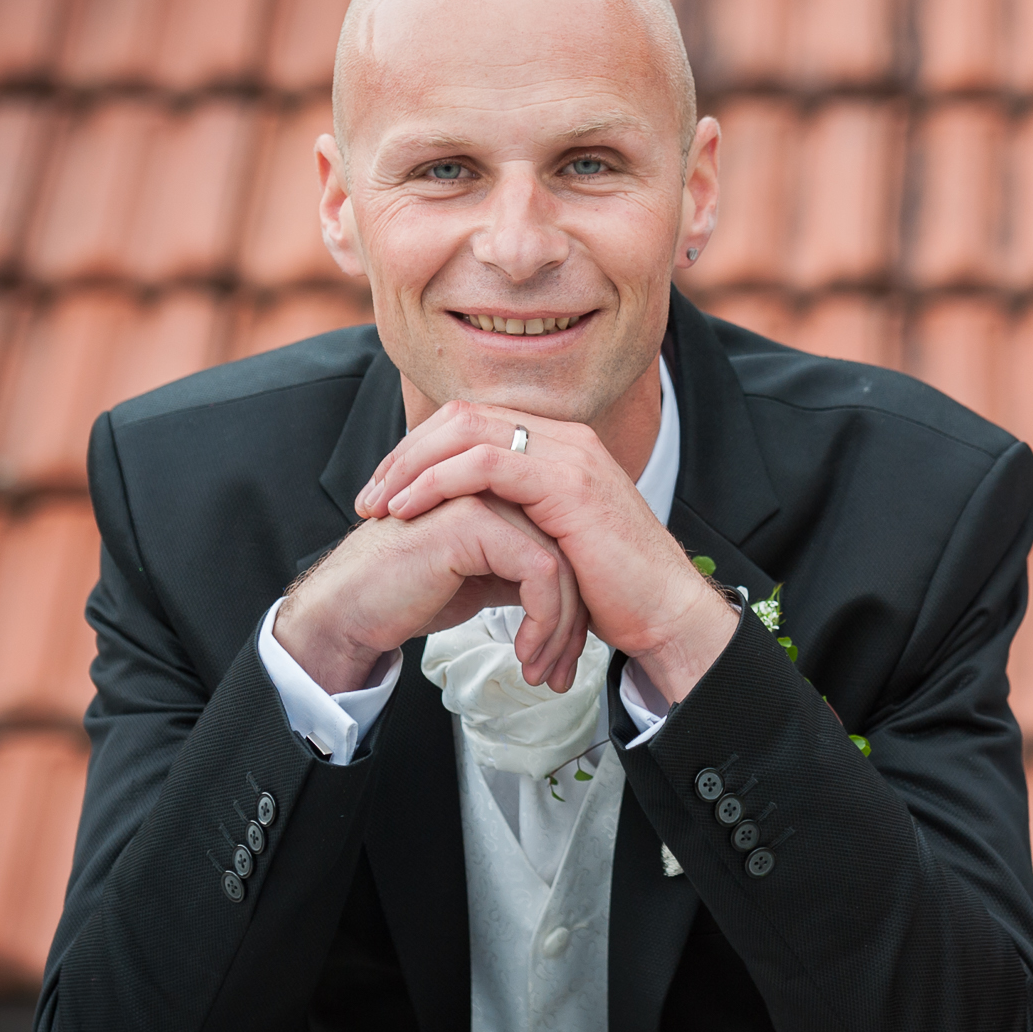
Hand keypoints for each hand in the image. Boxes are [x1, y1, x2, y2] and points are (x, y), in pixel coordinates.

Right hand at [275, 492, 587, 693]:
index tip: (564, 660)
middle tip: (561, 674)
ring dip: (559, 631)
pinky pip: (540, 571)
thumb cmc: (399, 597)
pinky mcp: (473, 522)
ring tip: (541, 672)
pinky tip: (523, 652)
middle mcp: (494, 493)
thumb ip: (516, 575)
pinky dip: (543, 620)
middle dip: (572, 624)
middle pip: (570, 556)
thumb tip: (565, 599)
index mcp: (496, 501)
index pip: (563, 548)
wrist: (347, 612)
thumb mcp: (476, 583)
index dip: (572, 608)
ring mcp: (483, 500)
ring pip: (561, 566)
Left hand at [356, 401, 739, 700]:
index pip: (475, 422)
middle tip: (368, 496)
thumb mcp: (554, 544)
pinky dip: (438, 480)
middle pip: (464, 415)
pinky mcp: (566, 483)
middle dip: (406, 452)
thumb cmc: (614, 593)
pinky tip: (410, 509)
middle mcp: (566, 438)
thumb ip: (519, 520)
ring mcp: (569, 455)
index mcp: (561, 447)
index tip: (387, 491)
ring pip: (467, 430)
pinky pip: (484, 464)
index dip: (423, 450)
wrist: (664, 616)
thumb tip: (472, 530)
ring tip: (379, 505)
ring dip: (412, 465)